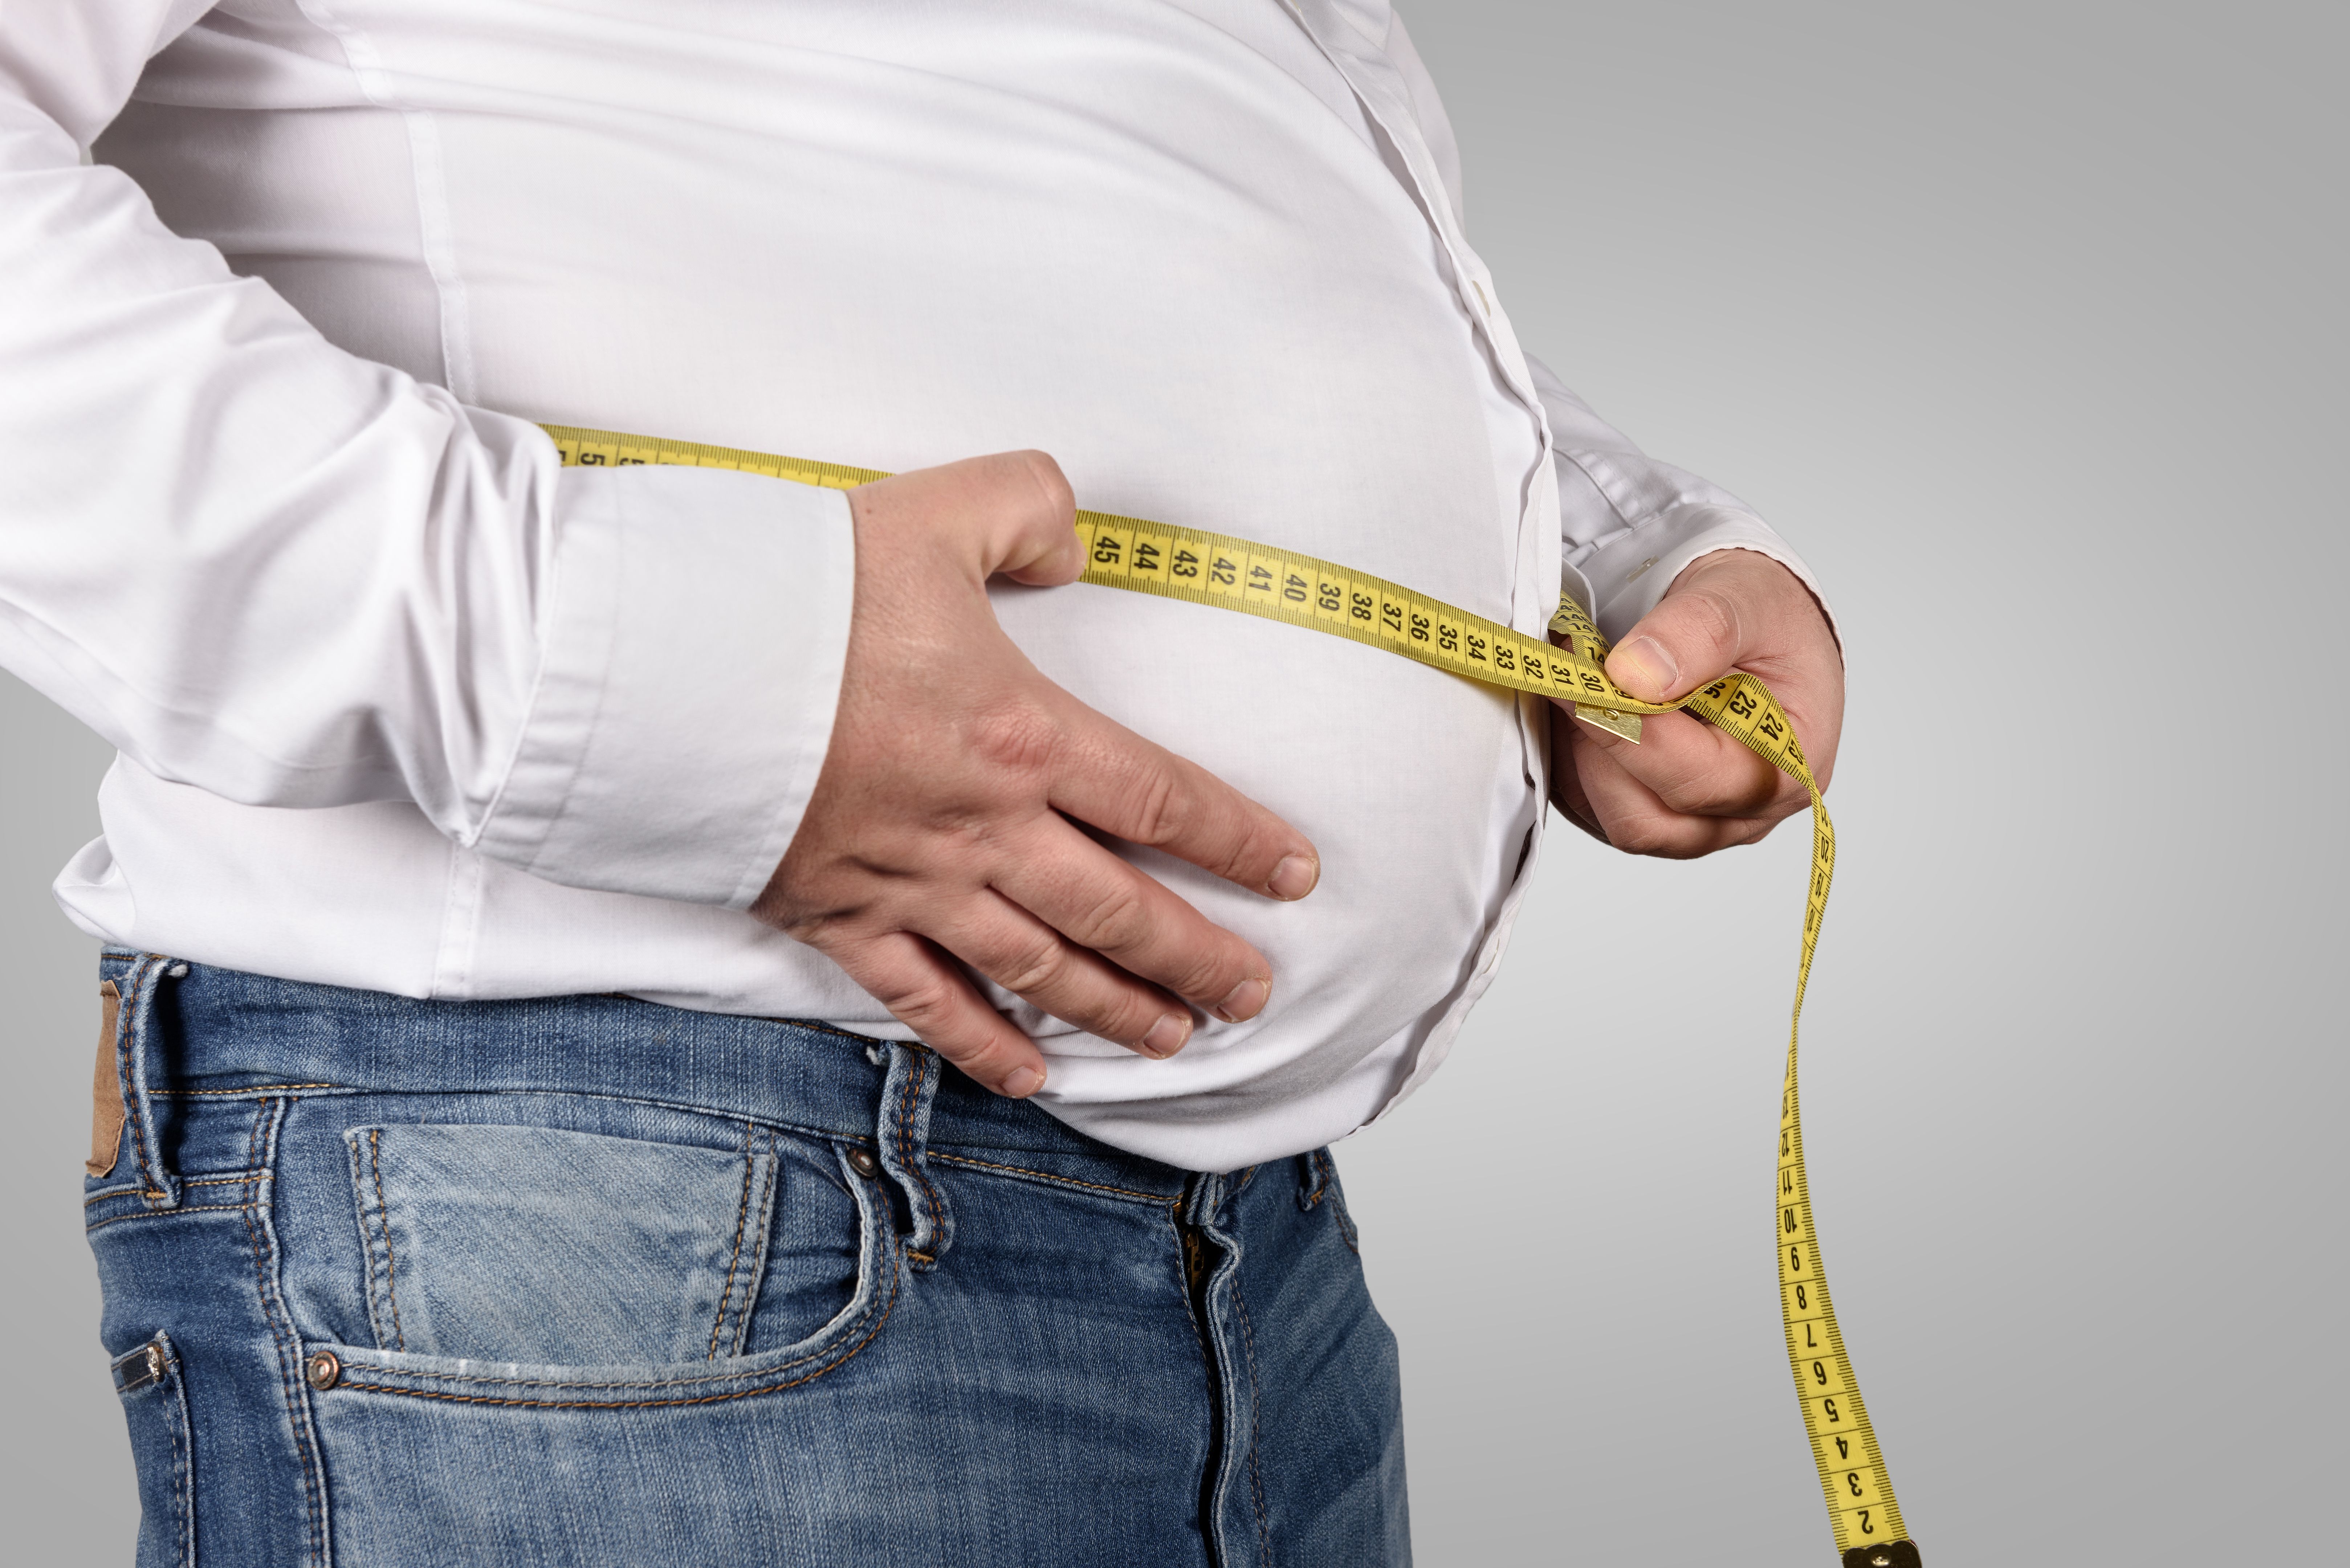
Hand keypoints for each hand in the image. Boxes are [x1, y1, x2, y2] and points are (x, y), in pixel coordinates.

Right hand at [753, 452, 1319, 1098]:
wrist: (668, 666)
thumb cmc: (799, 590)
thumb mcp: (937, 510)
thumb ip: (1028, 508)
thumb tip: (1075, 548)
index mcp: (1020, 734)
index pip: (1160, 799)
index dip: (1237, 841)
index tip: (1293, 877)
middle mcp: (981, 826)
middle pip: (1117, 907)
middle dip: (1196, 956)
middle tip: (1253, 994)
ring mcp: (911, 882)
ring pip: (1039, 966)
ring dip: (1114, 1007)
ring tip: (1174, 1038)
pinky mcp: (839, 915)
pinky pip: (925, 1000)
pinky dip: (982, 1043)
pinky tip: (1032, 1072)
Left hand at [1550, 548, 1842, 855]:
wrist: (1754, 625)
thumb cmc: (1765, 618)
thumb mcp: (1746, 598)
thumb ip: (1698, 630)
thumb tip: (1633, 675)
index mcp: (1790, 767)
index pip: (1698, 782)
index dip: (1631, 734)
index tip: (1583, 679)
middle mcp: (1746, 813)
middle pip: (1648, 822)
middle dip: (1598, 749)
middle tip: (1572, 678)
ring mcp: (1699, 825)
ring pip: (1613, 821)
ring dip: (1579, 755)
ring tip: (1578, 686)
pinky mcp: (1653, 814)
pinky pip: (1592, 810)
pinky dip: (1571, 763)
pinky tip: (1579, 709)